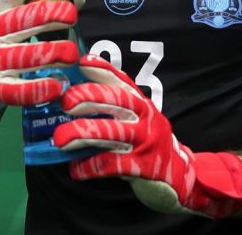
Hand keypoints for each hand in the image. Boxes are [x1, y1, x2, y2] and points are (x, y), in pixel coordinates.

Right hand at [0, 0, 82, 139]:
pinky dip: (40, 88)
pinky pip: (19, 90)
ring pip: (24, 56)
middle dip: (47, 16)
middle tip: (71, 16)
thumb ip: (45, 7)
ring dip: (51, 53)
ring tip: (71, 54)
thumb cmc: (4, 46)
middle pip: (19, 22)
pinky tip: (59, 84)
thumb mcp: (17, 24)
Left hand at [53, 55, 241, 217]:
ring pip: (112, 132)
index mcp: (142, 104)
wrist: (181, 178)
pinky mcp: (144, 166)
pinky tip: (75, 170)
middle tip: (65, 102)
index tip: (82, 62)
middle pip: (117, 100)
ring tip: (60, 139)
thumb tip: (72, 100)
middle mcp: (146, 118)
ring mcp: (146, 141)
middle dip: (89, 97)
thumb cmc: (148, 146)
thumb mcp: (137, 123)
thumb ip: (113, 112)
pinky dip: (90, 166)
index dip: (103, 69)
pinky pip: (112, 164)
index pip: (122, 81)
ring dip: (83, 133)